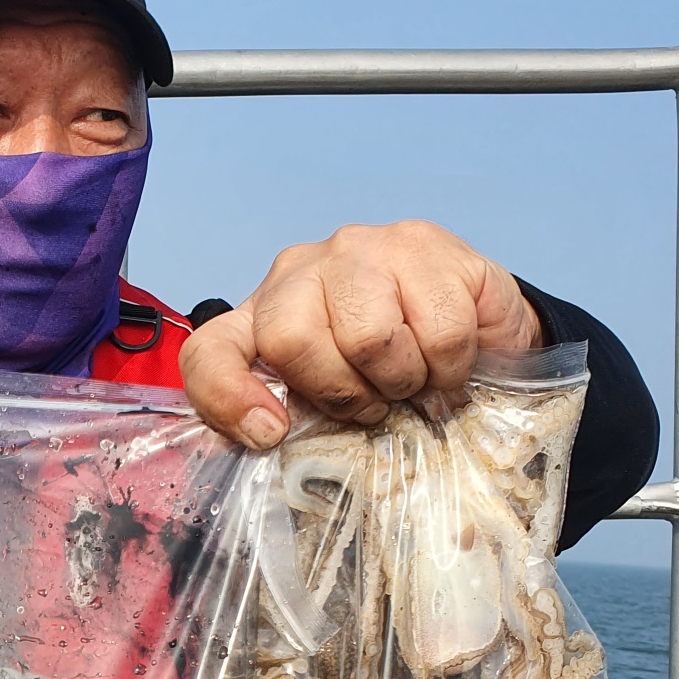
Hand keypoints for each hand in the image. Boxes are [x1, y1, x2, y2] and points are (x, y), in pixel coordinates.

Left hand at [179, 221, 541, 448]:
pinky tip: (449, 359)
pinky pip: (438, 330)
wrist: (468, 322)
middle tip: (376, 401)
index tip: (271, 433)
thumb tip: (267, 436)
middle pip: (291, 341)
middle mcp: (298, 272)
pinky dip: (451, 367)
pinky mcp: (424, 242)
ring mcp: (360, 249)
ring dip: (402, 380)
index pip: (210, 352)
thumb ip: (288, 422)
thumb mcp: (327, 404)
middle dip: (343, 393)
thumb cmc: (385, 371)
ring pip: (368, 337)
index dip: (228, 398)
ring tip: (414, 378)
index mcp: (260, 318)